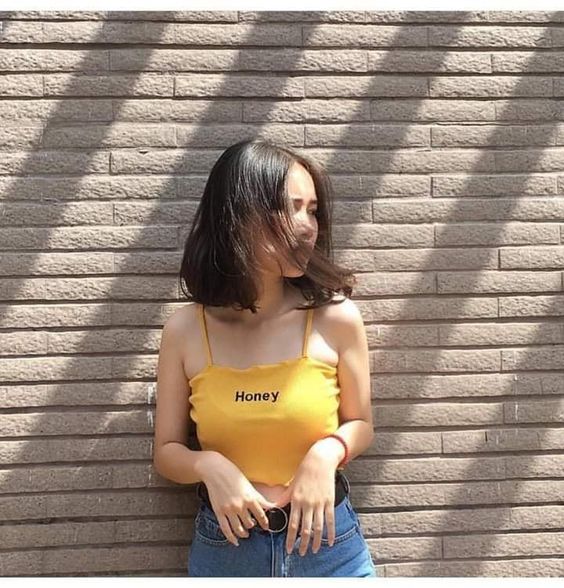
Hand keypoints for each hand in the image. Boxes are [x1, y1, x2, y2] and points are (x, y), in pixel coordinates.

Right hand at [198, 452, 278, 545]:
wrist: (214, 469)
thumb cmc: (232, 473)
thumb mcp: (248, 484)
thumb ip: (256, 497)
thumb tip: (267, 506)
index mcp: (250, 497)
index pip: (261, 515)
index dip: (265, 522)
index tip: (266, 526)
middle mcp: (240, 506)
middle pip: (250, 523)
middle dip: (253, 525)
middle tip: (253, 526)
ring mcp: (229, 510)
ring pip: (239, 529)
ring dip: (244, 533)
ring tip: (246, 534)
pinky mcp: (219, 512)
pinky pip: (226, 529)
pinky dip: (231, 538)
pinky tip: (235, 541)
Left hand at [271, 442, 341, 556]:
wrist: (320, 461)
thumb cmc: (304, 471)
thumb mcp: (292, 484)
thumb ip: (284, 498)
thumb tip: (273, 507)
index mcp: (296, 500)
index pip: (292, 524)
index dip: (290, 539)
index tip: (288, 549)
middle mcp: (307, 503)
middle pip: (305, 529)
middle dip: (303, 544)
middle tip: (301, 553)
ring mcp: (319, 503)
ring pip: (318, 527)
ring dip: (316, 541)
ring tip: (314, 550)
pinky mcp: (329, 501)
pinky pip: (330, 520)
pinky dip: (331, 533)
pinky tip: (330, 542)